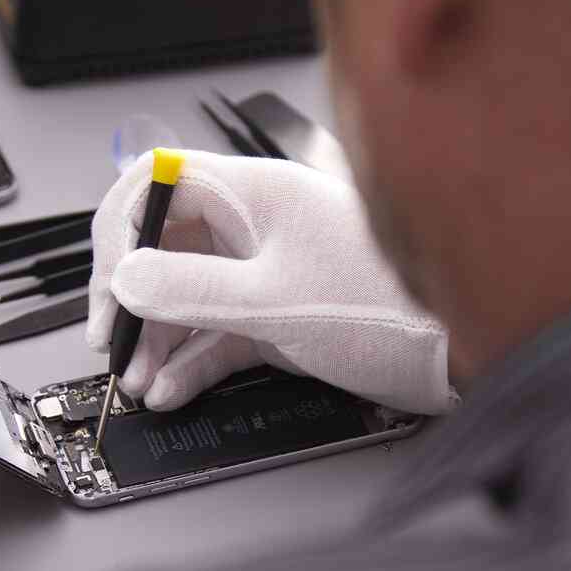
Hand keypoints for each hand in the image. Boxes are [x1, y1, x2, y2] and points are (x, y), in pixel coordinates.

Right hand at [87, 150, 457, 414]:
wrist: (460, 355)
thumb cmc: (393, 307)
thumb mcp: (276, 300)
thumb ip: (191, 289)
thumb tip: (126, 277)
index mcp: (253, 193)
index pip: (158, 183)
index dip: (120, 227)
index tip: (109, 279)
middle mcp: (251, 226)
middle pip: (162, 247)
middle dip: (131, 296)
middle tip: (113, 338)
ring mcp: (259, 273)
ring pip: (183, 296)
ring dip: (155, 339)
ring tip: (140, 378)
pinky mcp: (271, 317)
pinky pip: (211, 334)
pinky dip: (187, 361)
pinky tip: (171, 386)